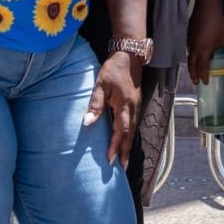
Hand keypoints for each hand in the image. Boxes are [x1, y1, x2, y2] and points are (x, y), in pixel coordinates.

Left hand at [84, 51, 140, 165]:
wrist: (130, 56)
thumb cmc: (113, 69)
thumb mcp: (100, 85)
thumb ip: (95, 105)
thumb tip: (87, 123)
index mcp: (125, 105)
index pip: (121, 130)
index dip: (116, 146)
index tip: (111, 159)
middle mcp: (133, 108)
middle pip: (130, 134)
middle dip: (125, 152)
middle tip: (122, 168)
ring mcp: (136, 106)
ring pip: (133, 130)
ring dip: (128, 145)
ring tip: (124, 160)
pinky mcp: (135, 104)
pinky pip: (133, 124)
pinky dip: (129, 135)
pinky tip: (125, 141)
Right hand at [187, 2, 223, 84]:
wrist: (207, 8)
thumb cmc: (218, 23)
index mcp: (203, 50)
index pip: (201, 67)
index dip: (203, 76)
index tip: (205, 82)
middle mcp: (194, 47)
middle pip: (191, 65)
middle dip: (193, 75)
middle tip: (196, 82)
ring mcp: (190, 41)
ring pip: (189, 57)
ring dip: (191, 66)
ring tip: (194, 71)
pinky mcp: (189, 34)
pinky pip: (188, 49)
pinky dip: (190, 56)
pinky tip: (194, 55)